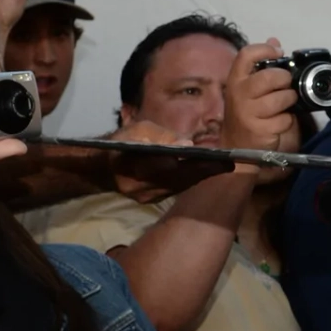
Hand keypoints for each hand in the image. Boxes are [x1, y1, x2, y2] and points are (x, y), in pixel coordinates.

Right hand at [108, 119, 226, 201]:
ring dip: (201, 177)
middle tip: (229, 163)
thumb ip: (162, 136)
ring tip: (222, 166)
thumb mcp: (138, 130)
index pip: (170, 164)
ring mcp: (146, 196)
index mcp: (135, 163)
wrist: (101, 167)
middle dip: (206, 171)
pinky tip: (205, 173)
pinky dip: (190, 181)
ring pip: (180, 186)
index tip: (217, 157)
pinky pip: (175, 190)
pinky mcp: (150, 200)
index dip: (196, 162)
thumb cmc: (122, 142)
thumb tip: (187, 144)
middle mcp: (141, 184)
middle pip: (180, 178)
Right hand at [220, 41, 295, 153]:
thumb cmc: (247, 111)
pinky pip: (284, 119)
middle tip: (286, 84)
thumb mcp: (249, 87)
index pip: (246, 55)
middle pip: (269, 77)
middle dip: (284, 79)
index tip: (279, 53)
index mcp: (236, 79)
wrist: (237, 144)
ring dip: (289, 99)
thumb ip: (262, 64)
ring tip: (285, 103)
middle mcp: (238, 94)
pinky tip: (279, 121)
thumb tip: (274, 41)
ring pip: (280, 98)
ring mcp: (248, 113)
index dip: (265, 50)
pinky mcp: (259, 130)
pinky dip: (288, 120)